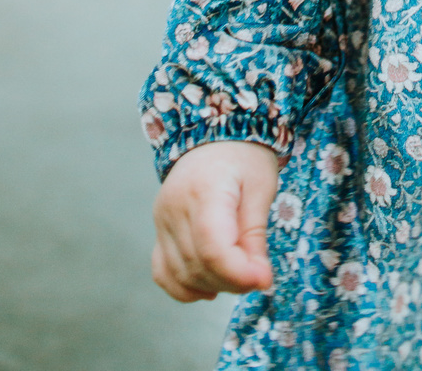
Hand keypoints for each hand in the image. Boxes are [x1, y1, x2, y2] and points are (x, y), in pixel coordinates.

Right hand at [152, 139, 279, 302]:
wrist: (214, 133)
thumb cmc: (244, 157)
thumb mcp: (261, 188)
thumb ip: (255, 235)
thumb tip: (260, 280)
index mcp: (204, 191)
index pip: (213, 248)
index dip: (238, 273)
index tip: (263, 278)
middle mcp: (174, 208)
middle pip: (197, 265)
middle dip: (231, 281)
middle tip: (258, 275)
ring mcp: (161, 221)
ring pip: (180, 275)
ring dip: (213, 285)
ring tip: (238, 275)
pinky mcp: (158, 231)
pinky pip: (163, 272)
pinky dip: (186, 287)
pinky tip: (210, 285)